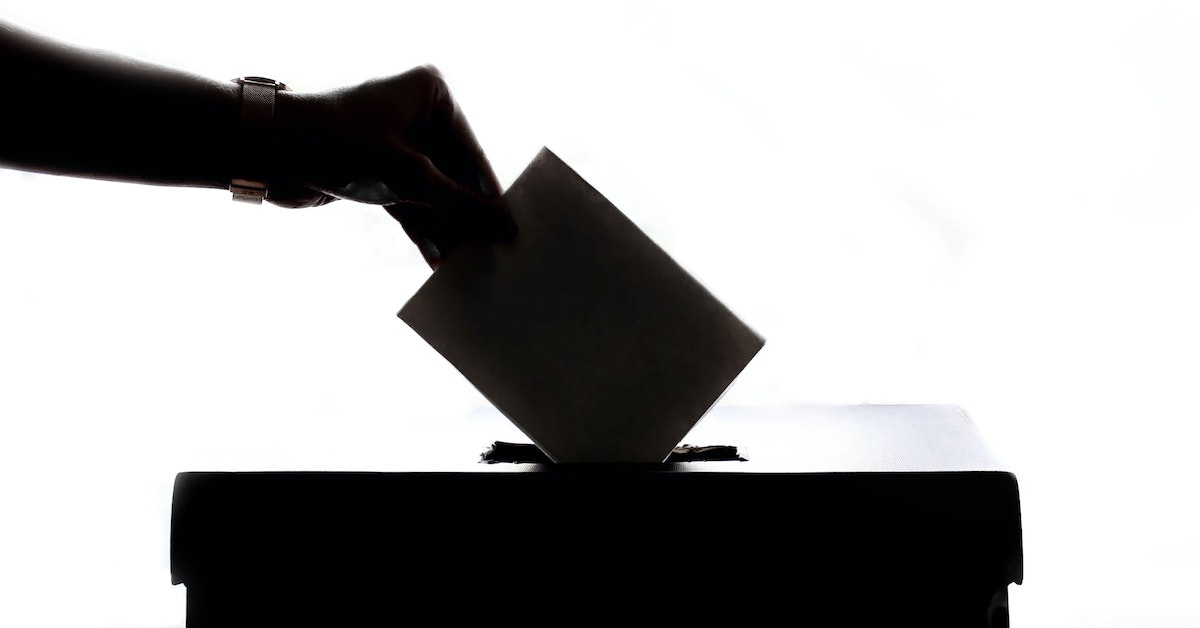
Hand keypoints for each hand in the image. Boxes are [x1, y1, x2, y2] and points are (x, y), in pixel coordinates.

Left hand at [270, 66, 515, 267]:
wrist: (267, 151)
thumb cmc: (340, 145)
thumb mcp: (410, 179)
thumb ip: (460, 205)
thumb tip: (505, 227)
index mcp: (432, 94)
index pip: (472, 152)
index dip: (489, 196)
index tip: (510, 232)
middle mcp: (416, 113)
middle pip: (455, 175)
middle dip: (466, 217)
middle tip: (491, 254)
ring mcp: (396, 143)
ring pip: (433, 192)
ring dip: (445, 228)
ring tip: (467, 265)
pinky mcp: (377, 170)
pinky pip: (411, 202)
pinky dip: (422, 228)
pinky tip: (438, 259)